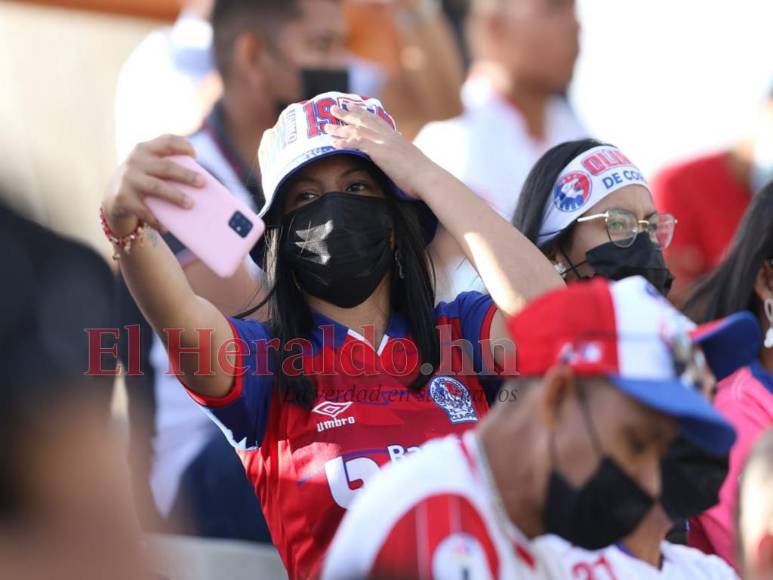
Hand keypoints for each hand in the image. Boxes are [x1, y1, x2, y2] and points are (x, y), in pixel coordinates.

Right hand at [103, 135, 203, 235]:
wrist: (114, 198)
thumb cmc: (144, 181)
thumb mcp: (151, 169)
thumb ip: (168, 168)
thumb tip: (201, 186)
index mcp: (146, 149)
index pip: (166, 141)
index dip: (182, 146)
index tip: (195, 155)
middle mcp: (136, 161)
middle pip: (166, 167)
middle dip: (186, 175)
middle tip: (203, 183)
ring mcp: (128, 179)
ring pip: (157, 187)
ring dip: (175, 196)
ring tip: (191, 205)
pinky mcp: (122, 198)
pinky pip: (143, 210)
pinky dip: (156, 220)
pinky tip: (166, 228)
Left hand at [324, 105, 438, 198]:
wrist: (427, 178)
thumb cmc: (422, 176)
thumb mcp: (409, 161)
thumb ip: (401, 157)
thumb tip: (399, 161)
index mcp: (395, 136)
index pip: (376, 119)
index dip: (362, 112)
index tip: (352, 107)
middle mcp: (388, 135)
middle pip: (364, 119)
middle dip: (347, 113)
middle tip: (333, 108)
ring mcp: (384, 142)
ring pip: (357, 129)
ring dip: (340, 127)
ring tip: (326, 126)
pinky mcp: (379, 151)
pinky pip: (357, 143)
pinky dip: (344, 142)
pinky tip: (333, 143)